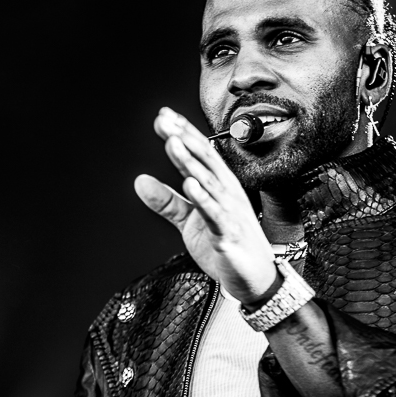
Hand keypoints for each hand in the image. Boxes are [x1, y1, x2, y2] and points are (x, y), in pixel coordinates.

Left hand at [134, 107, 277, 303]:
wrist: (256, 280)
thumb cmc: (227, 247)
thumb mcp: (190, 222)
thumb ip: (166, 201)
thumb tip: (139, 181)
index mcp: (219, 187)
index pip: (200, 154)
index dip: (183, 133)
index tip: (163, 116)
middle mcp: (227, 194)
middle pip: (204, 160)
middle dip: (184, 138)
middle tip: (164, 120)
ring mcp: (230, 213)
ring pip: (208, 182)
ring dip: (190, 161)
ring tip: (172, 143)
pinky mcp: (229, 235)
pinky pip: (215, 214)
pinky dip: (202, 198)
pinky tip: (189, 184)